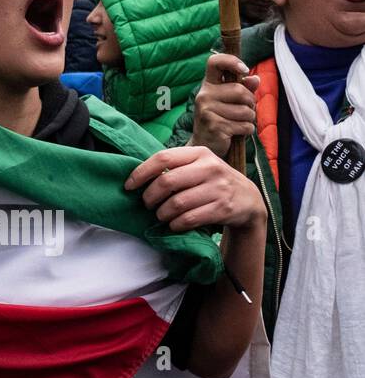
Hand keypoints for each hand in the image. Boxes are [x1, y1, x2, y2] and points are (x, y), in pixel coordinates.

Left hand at [126, 145, 264, 232]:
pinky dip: (176, 224)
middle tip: (146, 204)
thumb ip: (175, 166)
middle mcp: (210, 167)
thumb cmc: (213, 180)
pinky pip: (190, 218)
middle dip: (150, 196)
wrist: (249, 199)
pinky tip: (173, 224)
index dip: (141, 173)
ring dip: (162, 213)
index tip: (128, 186)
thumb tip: (138, 175)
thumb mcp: (199, 165)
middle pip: (167, 182)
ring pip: (177, 203)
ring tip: (160, 215)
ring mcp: (219, 188)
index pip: (163, 158)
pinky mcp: (224, 208)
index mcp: (199, 153)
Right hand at [190, 52, 258, 157]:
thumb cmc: (220, 119)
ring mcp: (207, 110)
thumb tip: (255, 79)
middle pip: (241, 91)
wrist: (205, 144)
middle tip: (243, 111)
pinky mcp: (215, 126)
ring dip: (249, 119)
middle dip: (250, 103)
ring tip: (237, 123)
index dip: (231, 61)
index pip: (215, 62)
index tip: (244, 70)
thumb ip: (243, 88)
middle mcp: (204, 95)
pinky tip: (235, 133)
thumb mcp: (231, 101)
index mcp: (208, 85)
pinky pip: (244, 126)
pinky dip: (246, 131)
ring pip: (246, 111)